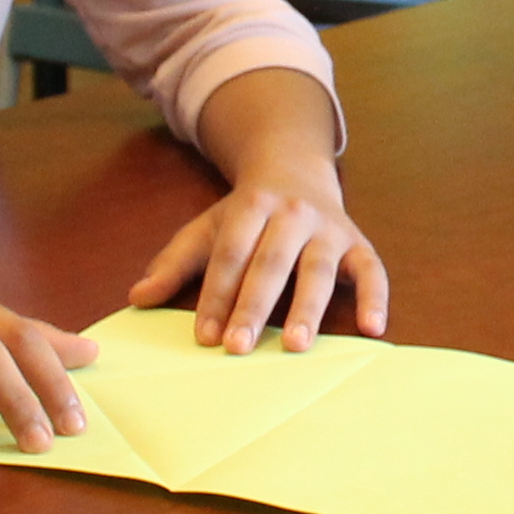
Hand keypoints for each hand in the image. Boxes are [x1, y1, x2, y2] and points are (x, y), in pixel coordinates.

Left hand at [129, 177, 389, 350]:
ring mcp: (329, 228)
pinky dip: (376, 298)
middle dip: (253, 306)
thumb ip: (175, 262)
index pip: (231, 254)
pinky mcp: (357, 242)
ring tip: (295, 345)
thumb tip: (137, 298)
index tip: (204, 336)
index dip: (216, 295)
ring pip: (319, 269)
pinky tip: (372, 329)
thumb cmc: (247, 211)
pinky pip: (371, 270)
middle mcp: (293, 214)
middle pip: (271, 263)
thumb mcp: (208, 226)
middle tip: (238, 347)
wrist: (295, 165)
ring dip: (307, 308)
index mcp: (252, 205)